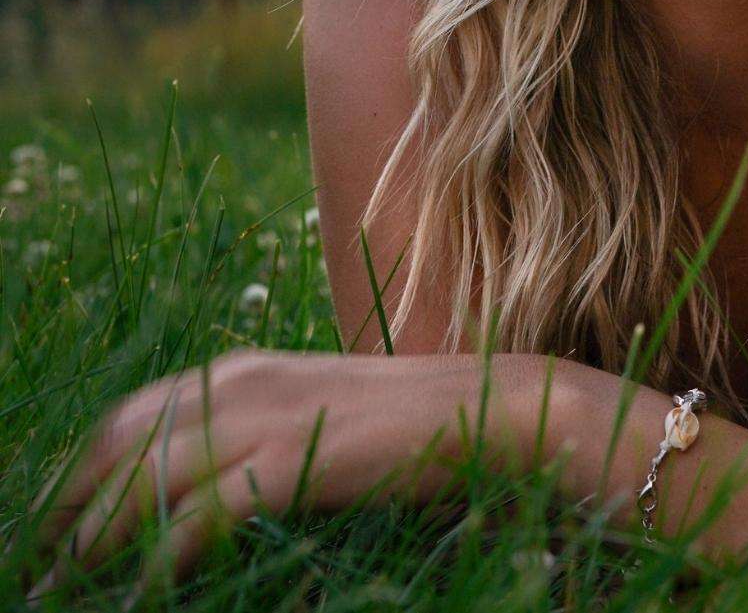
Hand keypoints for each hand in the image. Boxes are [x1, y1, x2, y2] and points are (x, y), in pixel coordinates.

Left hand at [26, 348, 546, 600]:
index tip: (53, 528)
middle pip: (115, 445)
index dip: (75, 476)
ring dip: (94, 543)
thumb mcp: (315, 415)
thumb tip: (198, 490)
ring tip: (69, 591)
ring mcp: (262, 418)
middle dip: (65, 511)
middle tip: (42, 570)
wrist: (490, 408)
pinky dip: (157, 562)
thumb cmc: (411, 425)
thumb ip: (255, 435)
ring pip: (141, 482)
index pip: (125, 418)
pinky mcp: (290, 459)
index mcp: (240, 369)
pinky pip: (197, 519)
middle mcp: (237, 382)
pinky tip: (142, 592)